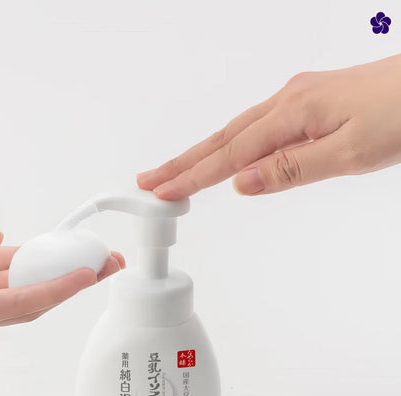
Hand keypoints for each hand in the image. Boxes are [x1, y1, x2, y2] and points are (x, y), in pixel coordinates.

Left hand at [0, 195, 124, 330]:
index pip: (19, 265)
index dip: (52, 256)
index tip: (78, 246)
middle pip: (33, 285)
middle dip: (73, 274)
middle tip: (106, 261)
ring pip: (32, 298)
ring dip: (70, 284)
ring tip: (103, 268)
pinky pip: (16, 304)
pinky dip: (49, 292)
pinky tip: (77, 278)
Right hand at [137, 53, 400, 197]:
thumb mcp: (350, 153)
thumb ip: (292, 169)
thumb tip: (242, 182)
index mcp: (292, 115)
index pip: (229, 156)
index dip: (193, 177)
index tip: (162, 193)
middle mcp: (286, 102)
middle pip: (221, 140)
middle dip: (181, 163)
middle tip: (148, 180)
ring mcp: (294, 100)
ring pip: (235, 133)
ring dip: (200, 154)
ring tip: (173, 170)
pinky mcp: (304, 103)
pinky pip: (254, 127)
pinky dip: (228, 145)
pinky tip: (223, 153)